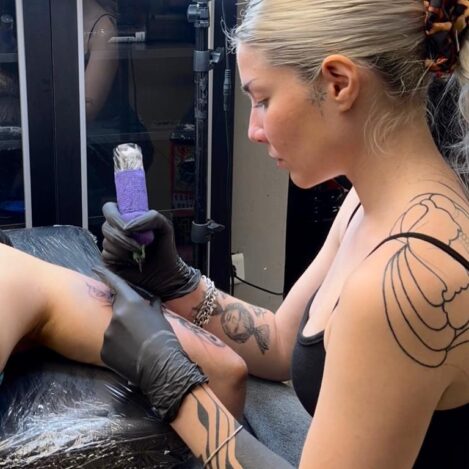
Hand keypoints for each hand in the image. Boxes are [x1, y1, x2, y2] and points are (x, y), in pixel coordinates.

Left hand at [94, 266, 207, 422]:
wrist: (161, 365)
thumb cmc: (165, 337)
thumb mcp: (161, 318)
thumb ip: (153, 307)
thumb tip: (153, 300)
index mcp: (130, 303)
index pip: (115, 284)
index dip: (105, 274)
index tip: (95, 268)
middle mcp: (115, 316)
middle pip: (117, 310)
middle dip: (124, 315)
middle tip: (138, 327)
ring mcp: (108, 334)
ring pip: (113, 329)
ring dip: (122, 333)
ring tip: (137, 344)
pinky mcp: (105, 350)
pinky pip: (110, 345)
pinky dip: (119, 348)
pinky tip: (131, 354)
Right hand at [101, 202, 200, 300]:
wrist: (166, 272)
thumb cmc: (165, 248)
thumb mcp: (164, 226)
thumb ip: (151, 217)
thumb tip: (127, 227)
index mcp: (126, 218)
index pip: (109, 209)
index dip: (114, 216)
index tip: (128, 226)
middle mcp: (116, 231)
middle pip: (106, 227)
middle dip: (123, 237)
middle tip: (139, 246)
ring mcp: (111, 246)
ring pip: (107, 242)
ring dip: (125, 249)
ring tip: (140, 255)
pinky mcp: (109, 261)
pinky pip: (106, 255)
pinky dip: (120, 258)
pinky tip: (132, 262)